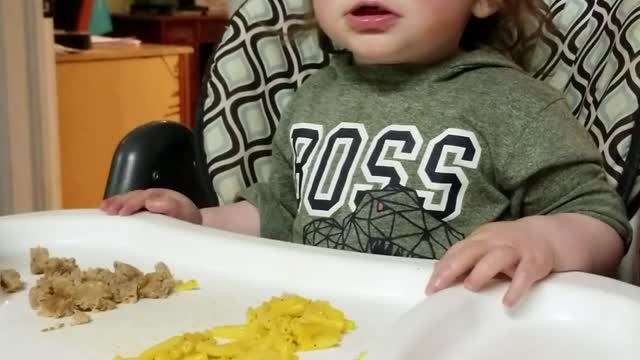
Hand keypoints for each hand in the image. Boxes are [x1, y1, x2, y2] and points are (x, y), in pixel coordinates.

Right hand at [100, 188, 201, 224]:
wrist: (192, 221)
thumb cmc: (187, 219)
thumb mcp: (185, 213)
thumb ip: (171, 207)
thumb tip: (150, 202)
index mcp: (163, 197)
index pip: (145, 198)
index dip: (133, 204)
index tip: (123, 212)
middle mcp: (152, 196)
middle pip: (134, 196)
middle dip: (120, 202)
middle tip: (108, 211)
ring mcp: (146, 200)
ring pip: (128, 198)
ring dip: (115, 203)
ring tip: (103, 209)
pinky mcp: (141, 208)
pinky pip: (127, 204)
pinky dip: (116, 205)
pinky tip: (104, 209)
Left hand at [425, 217, 556, 306]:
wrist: (547, 235)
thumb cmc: (509, 245)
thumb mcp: (486, 247)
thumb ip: (466, 258)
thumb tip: (438, 275)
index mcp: (480, 238)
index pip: (457, 251)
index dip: (442, 268)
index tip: (430, 287)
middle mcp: (495, 241)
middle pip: (470, 252)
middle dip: (453, 268)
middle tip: (439, 286)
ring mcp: (515, 250)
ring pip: (496, 258)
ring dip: (481, 272)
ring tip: (470, 287)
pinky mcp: (534, 261)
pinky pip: (524, 275)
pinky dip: (515, 288)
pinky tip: (507, 302)